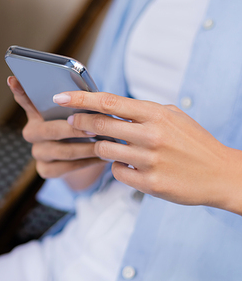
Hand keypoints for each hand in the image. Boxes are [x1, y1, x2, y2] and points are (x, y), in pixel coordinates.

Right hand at [7, 77, 105, 187]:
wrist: (83, 156)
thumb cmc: (81, 125)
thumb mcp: (79, 112)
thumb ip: (77, 104)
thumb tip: (86, 96)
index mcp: (37, 113)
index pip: (25, 99)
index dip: (19, 90)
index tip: (13, 78)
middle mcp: (32, 132)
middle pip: (50, 130)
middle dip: (75, 129)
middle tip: (94, 129)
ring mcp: (37, 152)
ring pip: (62, 151)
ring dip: (86, 148)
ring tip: (105, 145)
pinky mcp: (44, 170)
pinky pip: (66, 167)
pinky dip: (86, 163)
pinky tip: (101, 158)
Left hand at [53, 89, 241, 210]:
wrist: (220, 174)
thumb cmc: (193, 142)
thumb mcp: (172, 117)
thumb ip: (141, 111)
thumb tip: (105, 107)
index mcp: (156, 114)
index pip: (109, 101)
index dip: (80, 98)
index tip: (59, 97)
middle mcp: (152, 135)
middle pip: (99, 125)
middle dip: (80, 122)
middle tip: (73, 122)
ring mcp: (150, 161)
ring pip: (104, 151)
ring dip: (100, 147)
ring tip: (110, 145)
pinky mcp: (150, 183)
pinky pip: (117, 172)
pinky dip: (117, 167)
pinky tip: (129, 165)